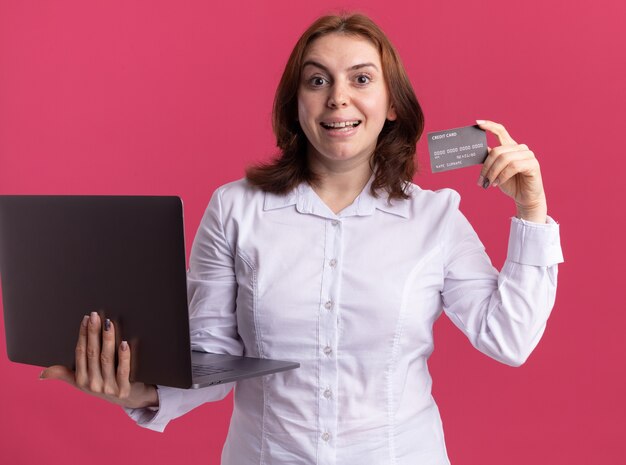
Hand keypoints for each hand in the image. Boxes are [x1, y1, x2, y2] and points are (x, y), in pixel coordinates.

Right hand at [40, 312, 158, 408]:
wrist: (132, 399)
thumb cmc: (105, 385)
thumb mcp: (83, 382)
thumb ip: (64, 375)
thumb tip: (41, 375)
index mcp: (81, 380)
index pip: (80, 352)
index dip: (83, 335)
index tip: (86, 318)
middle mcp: (93, 384)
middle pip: (92, 353)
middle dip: (93, 333)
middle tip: (95, 315)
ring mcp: (108, 388)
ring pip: (106, 359)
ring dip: (107, 340)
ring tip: (108, 323)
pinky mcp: (124, 390)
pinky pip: (123, 371)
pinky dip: (123, 357)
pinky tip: (124, 343)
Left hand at [476, 119, 547, 222]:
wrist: (525, 198)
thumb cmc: (510, 183)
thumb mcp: (496, 171)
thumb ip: (490, 160)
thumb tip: (479, 150)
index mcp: (510, 147)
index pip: (500, 131)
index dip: (489, 125)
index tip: (477, 123)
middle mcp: (520, 148)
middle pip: (497, 151)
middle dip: (486, 167)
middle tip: (481, 180)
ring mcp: (528, 155)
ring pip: (504, 158)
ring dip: (493, 173)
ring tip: (488, 183)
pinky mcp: (533, 164)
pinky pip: (513, 166)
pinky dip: (502, 176)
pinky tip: (497, 183)